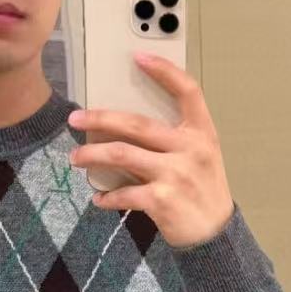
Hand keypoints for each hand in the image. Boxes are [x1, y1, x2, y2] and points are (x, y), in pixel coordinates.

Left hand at [67, 52, 234, 248]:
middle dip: (101, 119)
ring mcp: (176, 174)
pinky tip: (98, 199)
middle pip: (137, 124)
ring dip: (93, 155)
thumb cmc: (203, 191)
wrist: (214, 234)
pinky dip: (107, 197)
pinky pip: (124, 193)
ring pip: (122, 155)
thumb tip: (126, 128)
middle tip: (75, 118)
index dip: (164, 71)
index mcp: (201, 133)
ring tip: (76, 157)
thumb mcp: (202, 157)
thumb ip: (175, 139)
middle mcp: (190, 149)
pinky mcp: (162, 200)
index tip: (139, 57)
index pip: (188, 91)